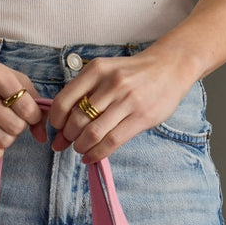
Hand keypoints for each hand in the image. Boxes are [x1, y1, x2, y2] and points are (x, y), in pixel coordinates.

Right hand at [0, 51, 45, 160]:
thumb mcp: (8, 77)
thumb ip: (31, 100)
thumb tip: (42, 135)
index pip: (27, 108)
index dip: (33, 116)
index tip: (27, 114)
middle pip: (16, 127)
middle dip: (18, 127)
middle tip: (9, 119)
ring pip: (2, 141)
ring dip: (6, 139)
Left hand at [48, 49, 194, 162]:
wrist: (170, 67)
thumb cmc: (133, 73)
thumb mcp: (107, 71)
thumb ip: (86, 92)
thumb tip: (62, 123)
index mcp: (96, 70)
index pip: (64, 101)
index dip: (55, 121)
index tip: (56, 129)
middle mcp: (110, 84)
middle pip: (77, 120)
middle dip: (67, 137)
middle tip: (67, 143)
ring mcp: (127, 101)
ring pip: (93, 134)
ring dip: (81, 147)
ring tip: (80, 149)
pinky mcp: (141, 117)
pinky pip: (112, 142)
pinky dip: (96, 154)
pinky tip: (91, 157)